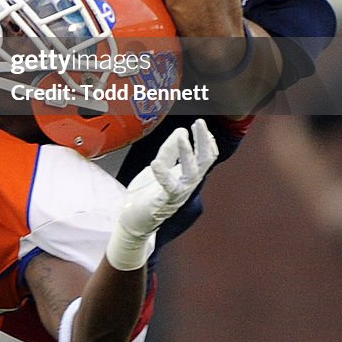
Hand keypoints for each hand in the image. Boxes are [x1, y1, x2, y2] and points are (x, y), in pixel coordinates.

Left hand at [119, 119, 218, 236]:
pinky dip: (163, 175)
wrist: (134, 219)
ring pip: (191, 173)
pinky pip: (168, 188)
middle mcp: (187, 184)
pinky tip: (156, 163)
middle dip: (203, 141)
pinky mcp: (164, 202)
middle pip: (204, 162)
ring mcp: (178, 194)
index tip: (202, 124)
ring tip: (182, 137)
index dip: (207, 140)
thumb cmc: (148, 193)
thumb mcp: (160, 165)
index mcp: (187, 175)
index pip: (206, 157)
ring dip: (188, 154)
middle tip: (200, 123)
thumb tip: (182, 130)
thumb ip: (170, 150)